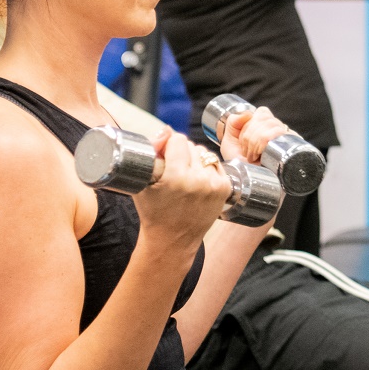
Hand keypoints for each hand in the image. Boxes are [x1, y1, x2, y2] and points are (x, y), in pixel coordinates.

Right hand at [130, 128, 230, 248]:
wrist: (173, 240)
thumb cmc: (153, 211)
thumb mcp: (143, 182)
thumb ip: (152, 152)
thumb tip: (167, 130)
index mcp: (176, 177)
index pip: (178, 140)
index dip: (168, 146)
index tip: (164, 157)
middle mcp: (198, 180)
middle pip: (191, 146)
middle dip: (181, 153)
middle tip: (173, 170)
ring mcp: (214, 185)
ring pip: (205, 153)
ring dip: (195, 159)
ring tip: (185, 175)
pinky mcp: (225, 188)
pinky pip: (216, 164)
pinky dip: (207, 168)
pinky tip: (198, 180)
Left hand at [217, 103, 293, 163]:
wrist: (246, 186)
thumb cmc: (238, 166)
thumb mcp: (229, 141)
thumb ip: (233, 122)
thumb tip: (247, 113)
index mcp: (265, 128)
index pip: (263, 113)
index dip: (250, 124)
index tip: (241, 142)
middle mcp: (278, 132)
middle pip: (266, 118)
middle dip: (249, 135)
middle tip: (246, 153)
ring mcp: (286, 141)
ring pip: (272, 124)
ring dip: (255, 141)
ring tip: (252, 157)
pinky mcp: (292, 149)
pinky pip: (279, 133)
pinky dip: (264, 141)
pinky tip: (259, 155)